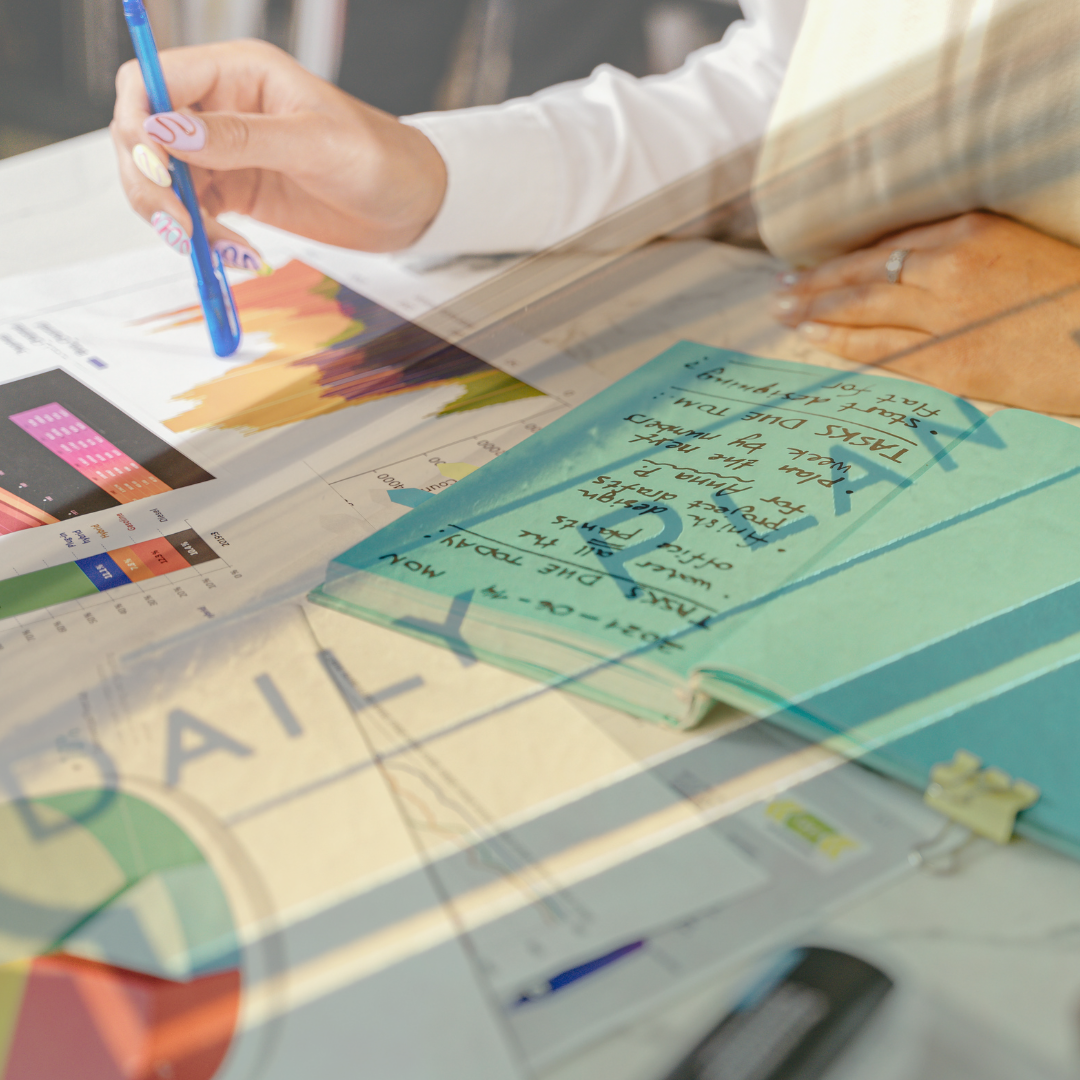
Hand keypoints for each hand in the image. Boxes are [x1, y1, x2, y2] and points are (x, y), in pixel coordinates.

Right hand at [110, 40, 446, 266]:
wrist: (411, 204)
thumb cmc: (379, 158)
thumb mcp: (313, 143)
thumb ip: (241, 137)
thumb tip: (167, 131)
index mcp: (238, 73)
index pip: (152, 82)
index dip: (139, 123)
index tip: (155, 169)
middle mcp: (222, 108)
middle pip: (144, 134)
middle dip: (149, 181)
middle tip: (179, 225)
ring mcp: (225, 152)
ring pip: (162, 179)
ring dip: (172, 217)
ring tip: (207, 247)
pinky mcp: (235, 192)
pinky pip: (194, 213)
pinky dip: (201, 238)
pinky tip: (235, 253)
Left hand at [772, 212, 1079, 414]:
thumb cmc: (1068, 293)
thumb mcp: (1016, 251)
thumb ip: (964, 253)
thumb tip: (911, 266)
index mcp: (970, 230)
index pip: (887, 242)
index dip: (844, 255)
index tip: (812, 261)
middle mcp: (949, 266)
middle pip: (863, 272)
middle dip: (814, 282)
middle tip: (777, 289)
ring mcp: (946, 314)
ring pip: (862, 309)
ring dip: (816, 310)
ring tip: (782, 312)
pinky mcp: (949, 360)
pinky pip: (881, 350)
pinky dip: (842, 344)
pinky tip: (814, 339)